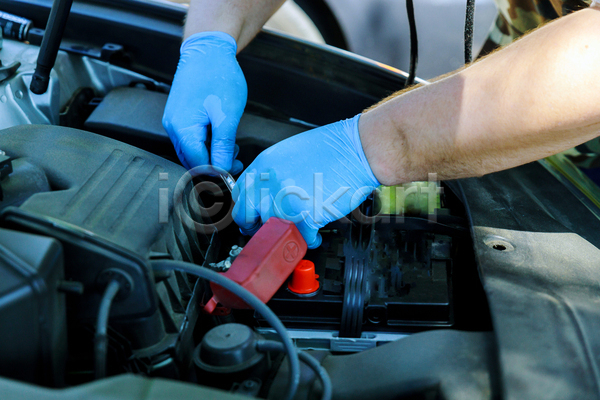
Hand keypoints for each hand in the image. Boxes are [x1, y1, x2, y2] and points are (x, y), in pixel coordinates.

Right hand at [163, 32, 245, 172]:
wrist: (208, 50)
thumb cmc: (218, 77)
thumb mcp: (227, 116)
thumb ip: (223, 146)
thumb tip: (222, 170)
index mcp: (183, 130)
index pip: (198, 164)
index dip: (217, 172)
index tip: (234, 172)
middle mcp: (173, 128)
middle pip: (192, 160)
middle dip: (215, 164)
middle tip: (236, 159)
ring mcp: (173, 121)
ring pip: (191, 150)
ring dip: (211, 153)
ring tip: (231, 145)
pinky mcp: (178, 115)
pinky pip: (190, 138)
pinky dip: (206, 142)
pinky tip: (220, 134)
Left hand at [232, 115, 379, 247]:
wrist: (358, 149)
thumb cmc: (333, 149)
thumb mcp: (290, 153)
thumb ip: (272, 175)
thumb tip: (264, 195)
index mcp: (264, 165)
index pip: (240, 194)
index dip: (246, 209)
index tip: (252, 216)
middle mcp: (270, 182)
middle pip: (247, 216)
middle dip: (257, 228)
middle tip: (269, 230)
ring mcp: (286, 200)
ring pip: (272, 230)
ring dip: (285, 234)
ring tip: (298, 230)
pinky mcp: (305, 215)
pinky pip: (300, 238)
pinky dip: (309, 240)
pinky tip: (315, 234)